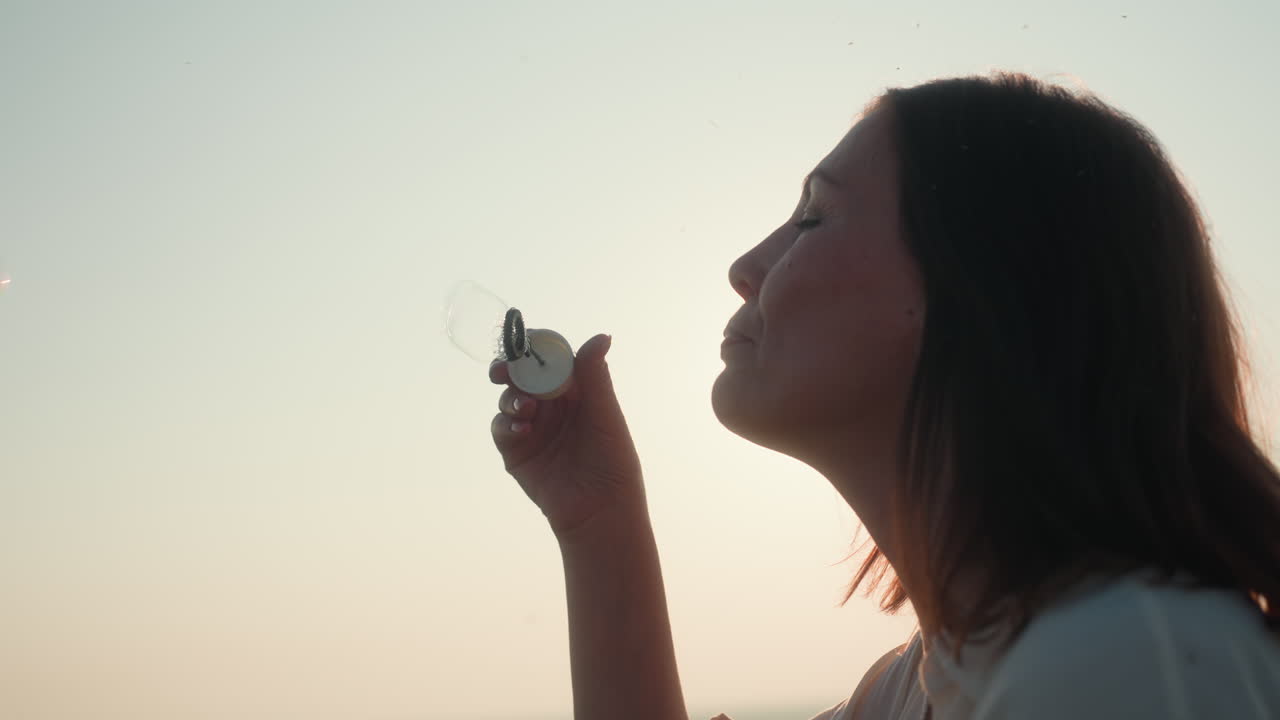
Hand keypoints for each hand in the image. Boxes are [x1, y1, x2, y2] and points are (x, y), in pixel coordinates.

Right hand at [489, 333, 644, 536]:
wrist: (600, 511)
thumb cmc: (613, 463)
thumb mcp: (606, 416)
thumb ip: (596, 378)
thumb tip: (602, 336)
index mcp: (576, 392)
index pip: (552, 361)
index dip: (537, 349)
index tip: (525, 341)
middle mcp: (552, 407)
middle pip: (523, 376)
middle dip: (511, 369)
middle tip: (503, 369)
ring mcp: (532, 428)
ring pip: (510, 399)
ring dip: (511, 398)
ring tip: (525, 409)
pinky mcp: (516, 452)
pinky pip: (502, 429)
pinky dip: (506, 425)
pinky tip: (522, 430)